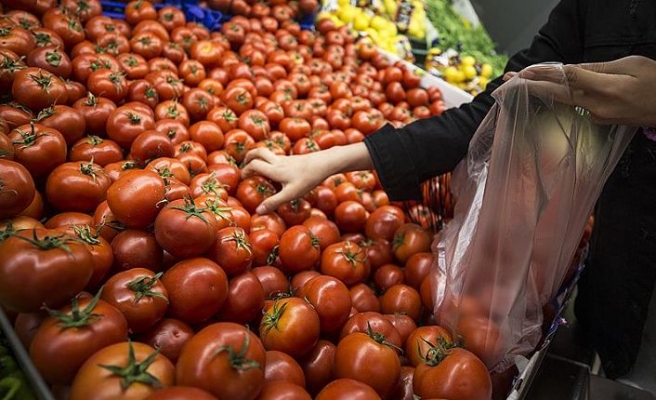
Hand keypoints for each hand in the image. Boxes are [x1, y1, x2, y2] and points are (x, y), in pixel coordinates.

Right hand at [241, 143, 373, 214]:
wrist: (324, 163)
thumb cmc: (308, 179)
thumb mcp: (291, 194)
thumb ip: (274, 202)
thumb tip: (258, 212)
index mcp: (274, 169)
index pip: (253, 165)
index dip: (245, 171)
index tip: (241, 178)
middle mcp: (278, 161)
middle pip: (259, 151)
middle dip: (249, 156)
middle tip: (244, 164)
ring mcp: (286, 159)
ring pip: (268, 153)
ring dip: (260, 158)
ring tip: (257, 168)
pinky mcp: (294, 159)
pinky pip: (277, 158)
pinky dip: (271, 161)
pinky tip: (276, 172)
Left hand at [504, 56, 655, 125]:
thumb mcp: (632, 66)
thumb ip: (599, 68)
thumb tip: (572, 69)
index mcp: (608, 89)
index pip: (569, 79)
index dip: (545, 74)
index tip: (525, 72)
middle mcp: (598, 106)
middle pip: (558, 94)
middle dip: (530, 87)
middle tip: (506, 81)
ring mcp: (597, 117)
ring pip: (564, 100)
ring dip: (541, 91)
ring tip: (519, 83)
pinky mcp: (599, 121)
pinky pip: (575, 105)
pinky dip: (561, 96)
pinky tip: (549, 89)